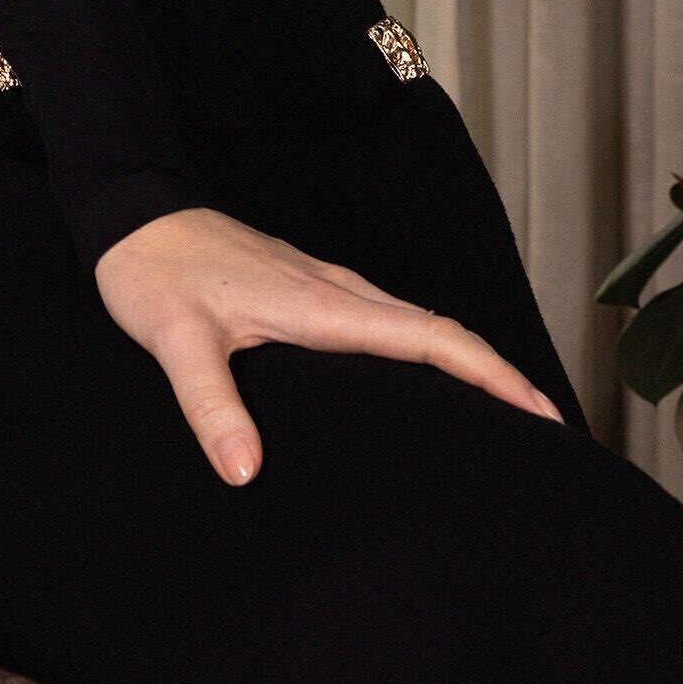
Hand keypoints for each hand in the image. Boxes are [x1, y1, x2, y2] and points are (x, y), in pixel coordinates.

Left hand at [93, 205, 562, 487]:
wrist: (132, 209)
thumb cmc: (153, 271)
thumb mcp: (173, 341)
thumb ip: (210, 405)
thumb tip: (244, 473)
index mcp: (321, 305)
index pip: (430, 339)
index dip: (492, 374)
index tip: (542, 413)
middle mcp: (338, 292)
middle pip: (443, 334)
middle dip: (503, 378)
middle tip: (551, 435)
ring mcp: (329, 288)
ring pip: (419, 326)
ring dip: (469, 365)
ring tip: (507, 419)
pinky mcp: (313, 292)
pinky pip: (390, 324)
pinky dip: (429, 354)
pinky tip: (426, 385)